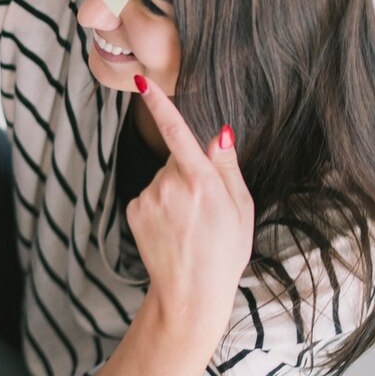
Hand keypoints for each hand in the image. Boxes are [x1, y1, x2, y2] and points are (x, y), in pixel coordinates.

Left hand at [125, 79, 253, 324]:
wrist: (190, 292)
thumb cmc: (225, 251)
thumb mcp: (241, 207)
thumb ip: (226, 167)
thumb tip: (219, 132)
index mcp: (200, 181)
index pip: (178, 133)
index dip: (161, 105)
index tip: (144, 84)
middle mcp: (169, 185)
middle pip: (177, 160)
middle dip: (189, 173)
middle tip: (205, 208)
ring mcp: (148, 198)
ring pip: (163, 179)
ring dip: (174, 192)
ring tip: (190, 224)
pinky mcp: (134, 210)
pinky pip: (149, 195)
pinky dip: (160, 206)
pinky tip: (172, 229)